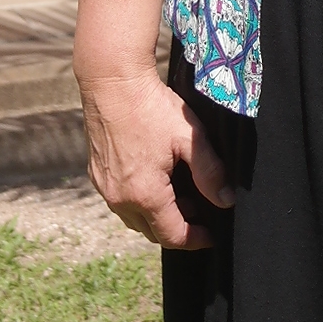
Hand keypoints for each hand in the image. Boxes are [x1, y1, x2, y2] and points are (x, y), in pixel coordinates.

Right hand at [78, 64, 233, 250]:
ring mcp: (104, 189)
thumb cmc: (152, 107)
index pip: (172, 235)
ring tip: (183, 194)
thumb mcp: (189, 137)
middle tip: (201, 211)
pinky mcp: (97, 175)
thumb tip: (226, 200)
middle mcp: (119, 199)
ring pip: (135, 218)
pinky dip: (141, 202)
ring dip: (158, 215)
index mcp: (144, 195)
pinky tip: (157, 180)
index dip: (195, 239)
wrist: (112, 82)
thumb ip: (210, 172)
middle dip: (178, 228)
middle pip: (152, 231)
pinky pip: (121, 202)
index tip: (211, 237)